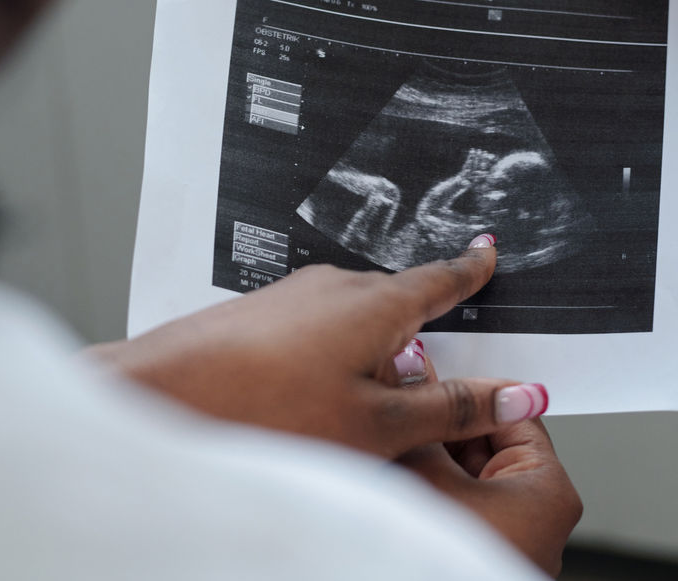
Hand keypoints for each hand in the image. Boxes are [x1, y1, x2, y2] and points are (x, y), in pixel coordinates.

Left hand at [89, 235, 550, 457]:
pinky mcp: (259, 313)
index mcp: (377, 303)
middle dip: (419, 331)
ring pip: (353, 320)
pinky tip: (310, 398)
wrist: (160, 397)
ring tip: (361, 409)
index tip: (487, 252)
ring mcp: (293, 296)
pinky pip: (314, 329)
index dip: (470, 270)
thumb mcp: (378, 426)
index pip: (441, 279)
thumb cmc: (265, 411)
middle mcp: (335, 286)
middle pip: (398, 303)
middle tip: (435, 376)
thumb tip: (518, 393)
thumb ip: (451, 408)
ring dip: (368, 353)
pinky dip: (329, 357)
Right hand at [396, 344, 580, 575]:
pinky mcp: (473, 552)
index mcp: (549, 490)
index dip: (468, 385)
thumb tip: (411, 368)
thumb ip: (423, 415)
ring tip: (392, 436)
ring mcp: (503, 537)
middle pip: (485, 441)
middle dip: (440, 421)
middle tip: (401, 395)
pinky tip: (393, 472)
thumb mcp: (427, 471)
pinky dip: (426, 486)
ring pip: (463, 473)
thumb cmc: (445, 562)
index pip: (512, 410)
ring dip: (427, 454)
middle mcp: (535, 515)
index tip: (432, 367)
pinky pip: (453, 502)